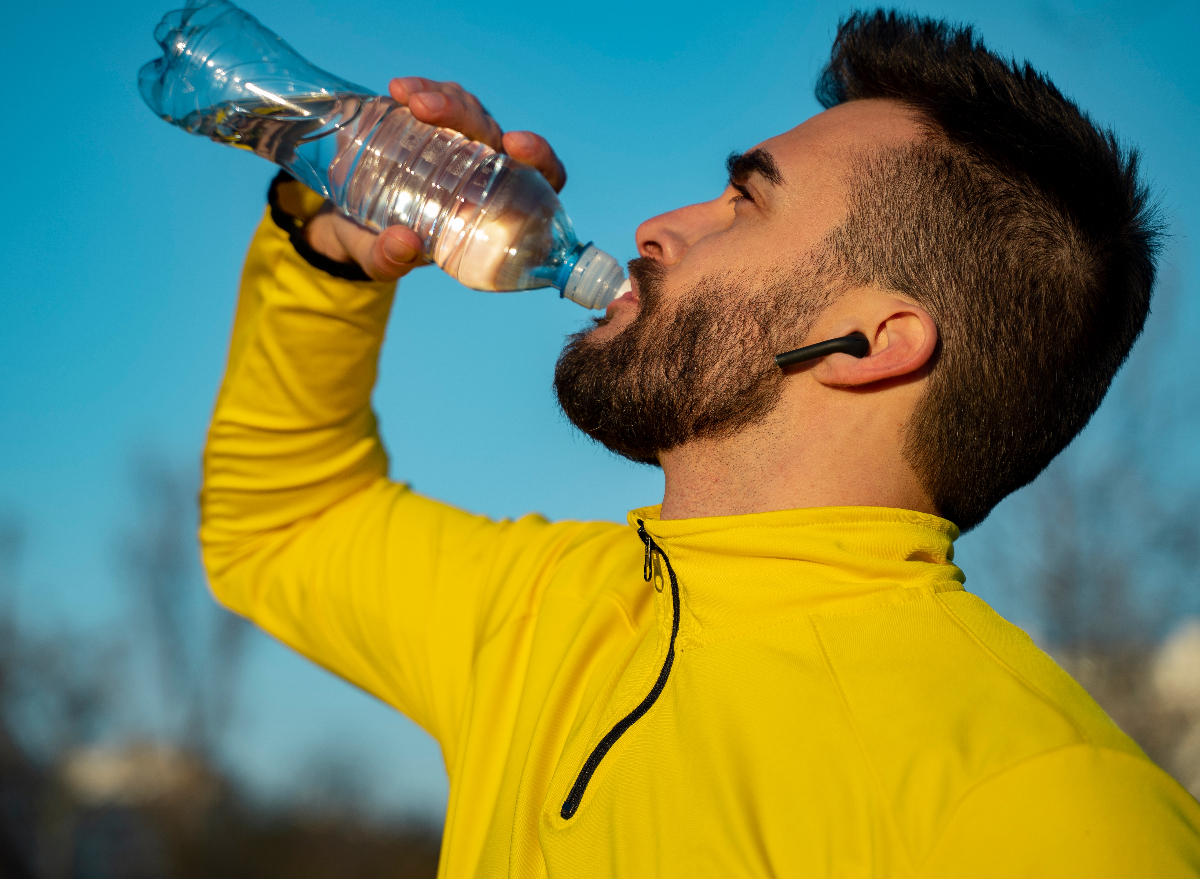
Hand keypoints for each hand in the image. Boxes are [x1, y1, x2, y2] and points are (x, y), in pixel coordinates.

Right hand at [304, 77, 567, 282]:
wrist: (357, 228)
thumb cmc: (387, 251)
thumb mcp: (384, 262)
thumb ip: (391, 261)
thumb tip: (403, 243)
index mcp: (501, 209)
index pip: (543, 177)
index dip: (540, 157)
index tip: (514, 144)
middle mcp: (491, 172)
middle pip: (494, 134)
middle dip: (465, 116)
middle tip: (425, 110)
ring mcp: (466, 146)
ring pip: (471, 110)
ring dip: (444, 98)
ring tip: (406, 97)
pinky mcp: (439, 127)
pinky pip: (443, 99)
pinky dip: (423, 89)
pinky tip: (398, 90)